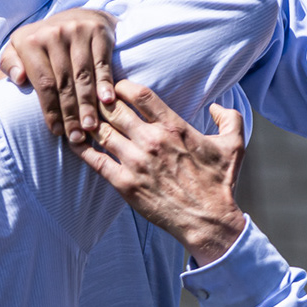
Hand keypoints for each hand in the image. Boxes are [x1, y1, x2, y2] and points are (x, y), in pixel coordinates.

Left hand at [0, 7, 116, 138]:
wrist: (77, 15)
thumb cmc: (44, 42)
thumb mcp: (19, 48)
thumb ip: (10, 64)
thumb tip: (18, 78)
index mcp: (30, 41)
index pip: (42, 83)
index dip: (50, 110)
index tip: (56, 132)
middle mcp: (53, 33)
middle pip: (63, 82)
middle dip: (70, 113)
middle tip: (76, 136)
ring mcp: (77, 30)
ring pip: (83, 76)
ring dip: (88, 104)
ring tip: (91, 127)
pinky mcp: (98, 31)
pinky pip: (102, 63)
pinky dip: (105, 83)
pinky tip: (107, 101)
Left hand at [75, 80, 248, 264]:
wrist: (208, 221)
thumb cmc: (219, 184)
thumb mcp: (234, 145)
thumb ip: (229, 118)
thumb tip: (218, 105)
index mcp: (174, 127)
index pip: (140, 94)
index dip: (122, 85)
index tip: (114, 86)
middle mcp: (152, 141)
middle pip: (114, 109)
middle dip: (99, 100)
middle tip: (91, 99)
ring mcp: (136, 163)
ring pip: (101, 131)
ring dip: (89, 121)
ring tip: (81, 117)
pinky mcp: (125, 184)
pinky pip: (95, 160)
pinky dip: (81, 148)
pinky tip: (73, 140)